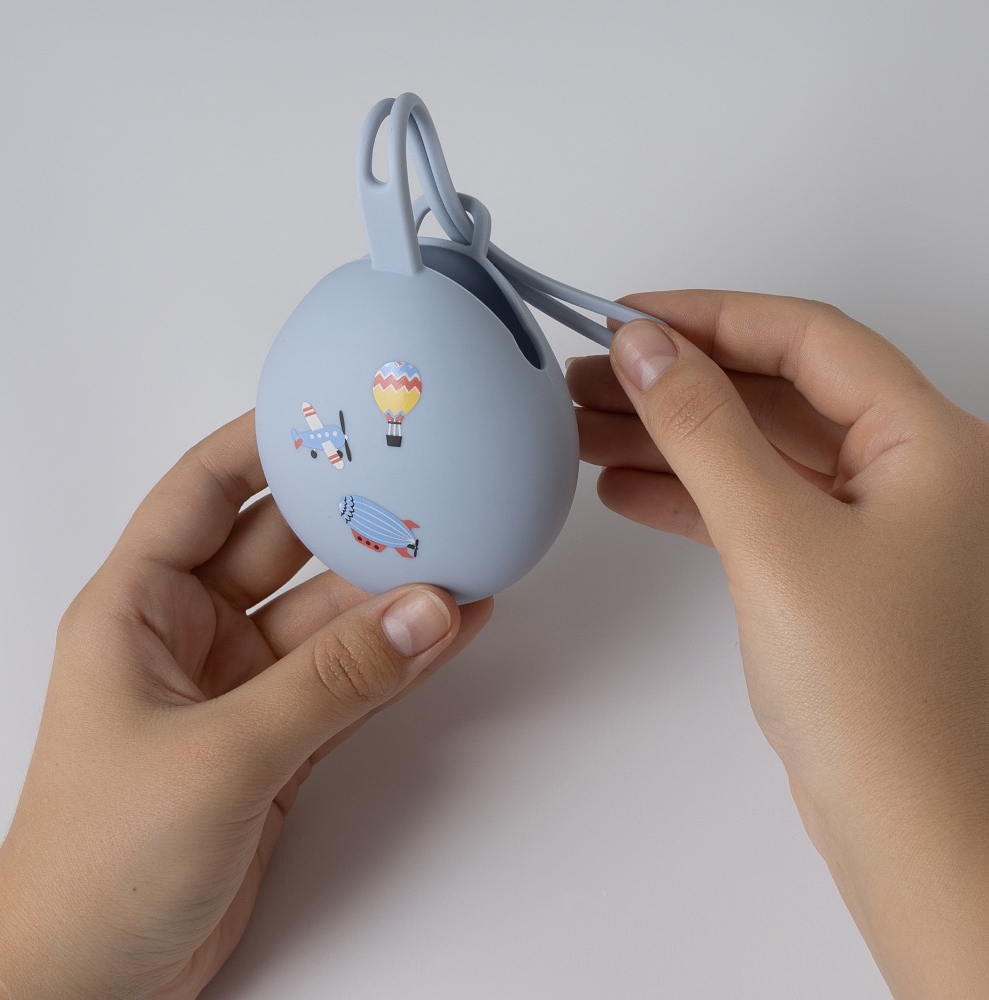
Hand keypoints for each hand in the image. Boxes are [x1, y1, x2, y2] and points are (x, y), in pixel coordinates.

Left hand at [0, 412, 492, 998]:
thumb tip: (422, 614)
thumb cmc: (97, 865)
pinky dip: (397, 657)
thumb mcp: (219, 755)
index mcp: (136, 608)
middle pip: (281, 548)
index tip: (328, 410)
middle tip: (419, 480)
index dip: (261, 443)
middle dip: (348, 516)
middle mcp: (190, 636)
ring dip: (390, 595)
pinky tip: (449, 628)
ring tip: (460, 558)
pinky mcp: (279, 738)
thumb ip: (330, 683)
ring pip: (327, 618)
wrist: (93, 982)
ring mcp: (241, 688)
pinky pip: (349, 678)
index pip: (201, 491)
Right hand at [568, 291, 988, 999]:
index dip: (710, 316)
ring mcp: (866, 524)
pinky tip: (625, 489)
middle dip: (676, 379)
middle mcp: (905, 472)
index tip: (629, 316)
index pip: (805, 337)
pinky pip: (749, 505)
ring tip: (583, 428)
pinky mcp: (828, 572)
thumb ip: (704, 429)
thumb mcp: (774, 535)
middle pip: (772, 391)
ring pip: (753, 450)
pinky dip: (687, 493)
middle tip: (589, 375)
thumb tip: (647, 348)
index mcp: (926, 441)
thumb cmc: (877, 695)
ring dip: (670, 435)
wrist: (906, 824)